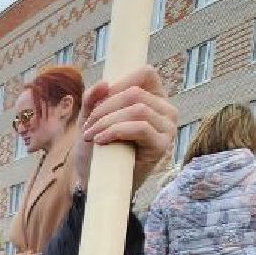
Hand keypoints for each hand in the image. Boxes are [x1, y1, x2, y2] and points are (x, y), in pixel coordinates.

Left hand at [71, 65, 175, 192]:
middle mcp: (165, 110)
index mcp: (153, 97)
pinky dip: (115, 131)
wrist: (95, 181)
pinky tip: (101, 141)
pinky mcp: (162, 145)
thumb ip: (93, 99)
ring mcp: (167, 127)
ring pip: (137, 109)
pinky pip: (140, 127)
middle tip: (88, 126)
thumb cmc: (96, 148)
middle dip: (104, 107)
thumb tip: (103, 83)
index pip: (145, 73)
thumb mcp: (91, 118)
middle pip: (135, 93)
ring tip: (91, 135)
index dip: (119, 83)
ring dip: (107, 121)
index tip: (97, 104)